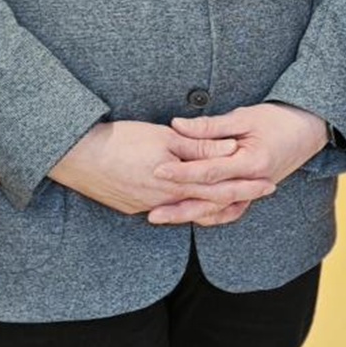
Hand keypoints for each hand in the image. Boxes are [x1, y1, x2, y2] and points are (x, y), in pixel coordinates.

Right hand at [48, 120, 276, 220]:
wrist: (75, 155)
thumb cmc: (121, 140)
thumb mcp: (165, 137)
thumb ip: (200, 145)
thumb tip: (232, 148)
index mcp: (176, 184)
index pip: (220, 189)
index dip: (247, 187)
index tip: (270, 184)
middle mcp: (163, 202)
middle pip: (207, 204)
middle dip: (237, 198)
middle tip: (263, 191)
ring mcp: (145, 207)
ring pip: (187, 210)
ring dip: (211, 205)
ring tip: (235, 198)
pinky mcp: (130, 206)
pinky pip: (166, 209)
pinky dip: (185, 206)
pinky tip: (193, 200)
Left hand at [149, 103, 331, 224]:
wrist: (310, 129)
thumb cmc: (279, 118)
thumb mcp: (245, 116)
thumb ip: (210, 126)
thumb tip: (176, 125)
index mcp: (253, 161)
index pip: (210, 171)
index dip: (182, 172)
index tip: (156, 170)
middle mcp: (254, 182)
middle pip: (210, 199)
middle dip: (179, 206)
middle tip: (151, 210)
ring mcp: (255, 190)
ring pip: (219, 210)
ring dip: (190, 215)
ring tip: (162, 218)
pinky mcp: (254, 192)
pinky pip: (231, 210)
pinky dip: (211, 216)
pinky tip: (190, 217)